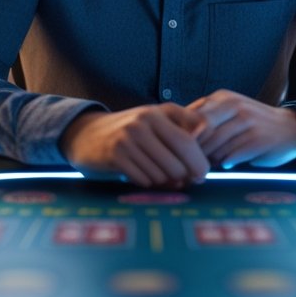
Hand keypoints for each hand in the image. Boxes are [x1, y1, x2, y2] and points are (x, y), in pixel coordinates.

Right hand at [59, 104, 209, 188]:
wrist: (88, 134)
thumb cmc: (131, 129)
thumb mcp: (156, 118)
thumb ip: (183, 121)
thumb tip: (207, 132)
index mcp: (157, 113)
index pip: (188, 141)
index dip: (200, 161)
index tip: (203, 173)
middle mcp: (142, 123)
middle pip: (177, 162)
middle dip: (187, 177)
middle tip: (189, 182)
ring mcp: (127, 140)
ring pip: (161, 175)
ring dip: (166, 182)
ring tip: (163, 177)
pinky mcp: (115, 156)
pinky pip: (144, 180)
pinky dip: (148, 183)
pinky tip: (144, 176)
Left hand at [188, 90, 295, 168]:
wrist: (292, 128)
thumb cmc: (253, 124)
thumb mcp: (229, 112)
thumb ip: (206, 118)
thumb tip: (175, 134)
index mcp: (223, 98)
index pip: (191, 117)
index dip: (184, 137)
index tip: (181, 151)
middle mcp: (234, 106)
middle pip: (201, 132)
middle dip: (195, 150)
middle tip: (192, 163)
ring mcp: (247, 122)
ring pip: (215, 145)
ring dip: (210, 159)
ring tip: (210, 165)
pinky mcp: (258, 139)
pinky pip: (231, 156)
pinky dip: (225, 163)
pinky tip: (227, 165)